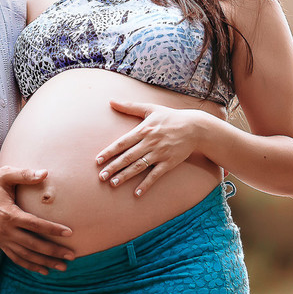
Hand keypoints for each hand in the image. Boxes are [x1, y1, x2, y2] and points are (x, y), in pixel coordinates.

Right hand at [0, 167, 73, 275]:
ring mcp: (1, 239)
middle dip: (53, 252)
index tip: (70, 233)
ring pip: (26, 256)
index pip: (35, 225)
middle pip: (33, 245)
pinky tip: (43, 269)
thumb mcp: (6, 174)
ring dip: (44, 263)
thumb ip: (26, 174)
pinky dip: (30, 265)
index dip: (53, 230)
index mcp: (9, 214)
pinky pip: (16, 258)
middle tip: (71, 256)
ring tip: (61, 267)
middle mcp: (5, 230)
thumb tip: (45, 173)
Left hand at [95, 99, 209, 196]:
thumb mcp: (150, 109)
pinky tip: (136, 193)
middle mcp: (150, 142)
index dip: (109, 152)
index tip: (98, 160)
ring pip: (139, 167)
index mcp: (143, 130)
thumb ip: (129, 106)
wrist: (195, 128)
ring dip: (126, 176)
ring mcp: (160, 153)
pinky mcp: (169, 163)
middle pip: (128, 157)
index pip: (122, 143)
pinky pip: (156, 175)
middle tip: (101, 177)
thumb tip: (111, 101)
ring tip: (113, 184)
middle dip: (113, 167)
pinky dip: (146, 184)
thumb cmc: (170, 117)